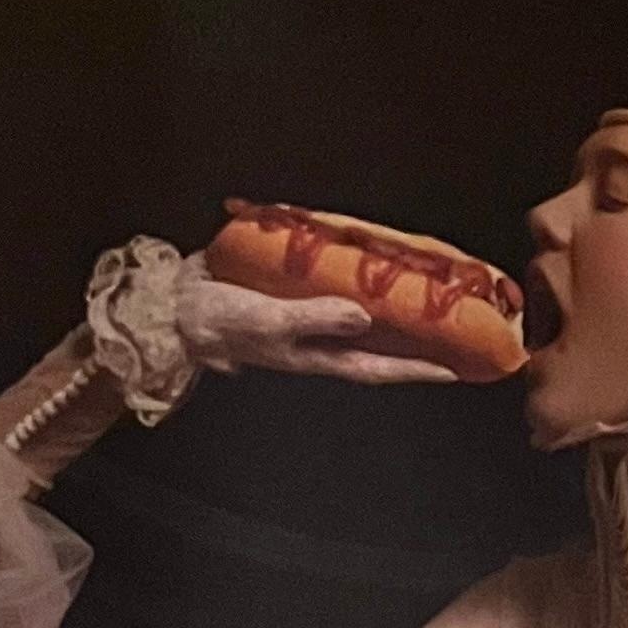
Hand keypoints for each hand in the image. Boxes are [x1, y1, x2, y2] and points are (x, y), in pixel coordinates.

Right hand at [173, 260, 457, 386]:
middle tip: (450, 326)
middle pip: (374, 341)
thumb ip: (315, 318)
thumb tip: (362, 315)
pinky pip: (328, 284)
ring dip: (386, 303)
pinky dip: (348, 273)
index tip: (454, 371)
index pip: (377, 367)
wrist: (173, 305)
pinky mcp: (286, 289)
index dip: (415, 371)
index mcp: (316, 354)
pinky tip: (364, 256)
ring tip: (421, 289)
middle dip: (411, 338)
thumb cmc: (218, 321)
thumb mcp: (270, 321)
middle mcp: (316, 337)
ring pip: (355, 311)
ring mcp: (302, 314)